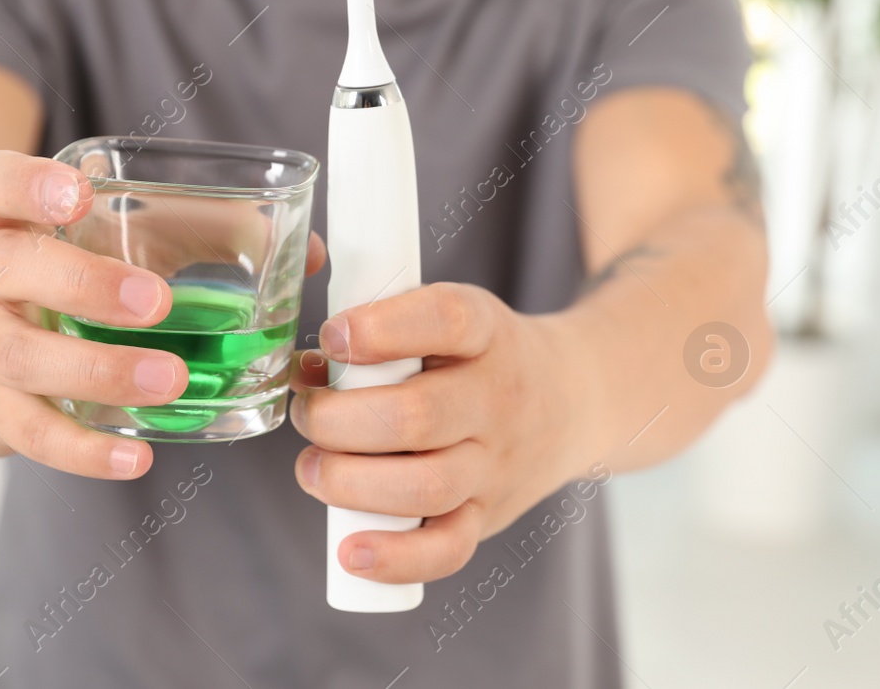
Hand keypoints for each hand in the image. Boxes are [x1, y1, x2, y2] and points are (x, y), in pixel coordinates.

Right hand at [0, 150, 324, 479]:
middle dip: (85, 285)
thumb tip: (306, 252)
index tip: (79, 192)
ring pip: (20, 358)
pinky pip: (30, 433)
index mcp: (1, 214)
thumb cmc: (60, 274)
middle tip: (157, 302)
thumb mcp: (107, 237)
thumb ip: (200, 233)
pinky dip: (85, 451)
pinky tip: (138, 456)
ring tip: (171, 379)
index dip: (28, 183)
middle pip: (8, 267)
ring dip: (99, 372)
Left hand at [288, 283, 593, 583]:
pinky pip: (448, 549)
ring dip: (350, 484)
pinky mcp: (487, 514)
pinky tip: (351, 551)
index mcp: (487, 332)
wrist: (572, 400)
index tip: (333, 336)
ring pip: (426, 487)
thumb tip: (307, 370)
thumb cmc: (482, 357)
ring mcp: (496, 463)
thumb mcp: (452, 321)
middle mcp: (498, 398)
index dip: (380, 329)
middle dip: (338, 420)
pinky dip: (396, 558)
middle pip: (418, 416)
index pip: (445, 319)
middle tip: (308, 414)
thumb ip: (383, 332)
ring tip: (314, 469)